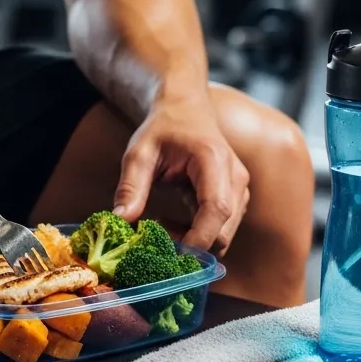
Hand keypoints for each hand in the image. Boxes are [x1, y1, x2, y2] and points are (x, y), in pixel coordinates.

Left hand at [112, 92, 249, 254]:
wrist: (185, 109)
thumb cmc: (163, 128)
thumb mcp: (139, 153)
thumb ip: (131, 186)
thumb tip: (120, 220)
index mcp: (213, 161)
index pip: (216, 210)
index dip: (197, 238)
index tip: (169, 252)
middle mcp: (235, 178)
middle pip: (224, 231)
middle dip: (191, 245)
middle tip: (155, 237)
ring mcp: (240, 189)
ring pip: (224, 235)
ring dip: (194, 241)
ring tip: (161, 225)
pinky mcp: (235, 199)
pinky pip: (221, 229)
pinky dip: (198, 234)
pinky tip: (172, 222)